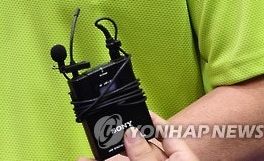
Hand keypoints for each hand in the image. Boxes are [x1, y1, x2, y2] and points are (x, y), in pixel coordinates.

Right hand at [77, 114, 197, 160]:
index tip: (130, 107)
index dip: (146, 117)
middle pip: (137, 148)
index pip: (163, 131)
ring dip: (102, 156)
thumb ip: (147, 155)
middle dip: (116, 141)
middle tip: (98, 134)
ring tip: (82, 156)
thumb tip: (131, 134)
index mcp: (181, 158)